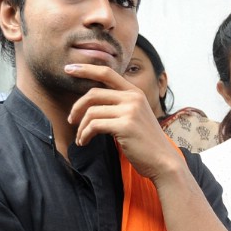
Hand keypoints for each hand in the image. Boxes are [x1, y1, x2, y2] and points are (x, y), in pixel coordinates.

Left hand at [65, 64, 182, 179]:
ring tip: (80, 137)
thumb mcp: (136, 116)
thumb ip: (120, 104)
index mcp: (135, 92)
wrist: (162, 161)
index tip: (68, 69)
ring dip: (81, 126)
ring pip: (91, 111)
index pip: (107, 73)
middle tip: (71, 120)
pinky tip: (84, 142)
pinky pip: (94, 125)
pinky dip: (84, 134)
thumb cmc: (145, 142)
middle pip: (93, 93)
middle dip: (77, 107)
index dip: (85, 69)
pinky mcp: (125, 126)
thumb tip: (92, 100)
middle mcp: (133, 98)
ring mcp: (130, 111)